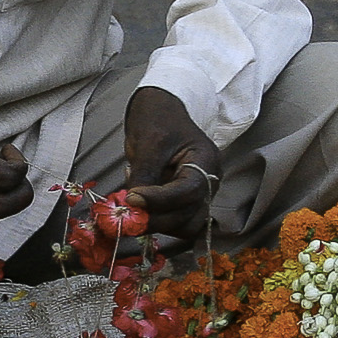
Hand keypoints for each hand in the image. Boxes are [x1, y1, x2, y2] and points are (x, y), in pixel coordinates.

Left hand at [123, 86, 220, 245]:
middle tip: (127, 215)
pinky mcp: (186, 202)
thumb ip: (144, 174)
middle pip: (188, 214)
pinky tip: (143, 205)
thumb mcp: (149, 142)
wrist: (160, 111)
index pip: (189, 190)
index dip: (159, 200)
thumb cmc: (158, 119)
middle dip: (156, 219)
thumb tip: (133, 204)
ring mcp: (200, 194)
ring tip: (135, 207)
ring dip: (159, 224)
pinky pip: (177, 222)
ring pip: (185, 225)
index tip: (132, 199)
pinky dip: (159, 220)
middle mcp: (209, 181)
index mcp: (207, 160)